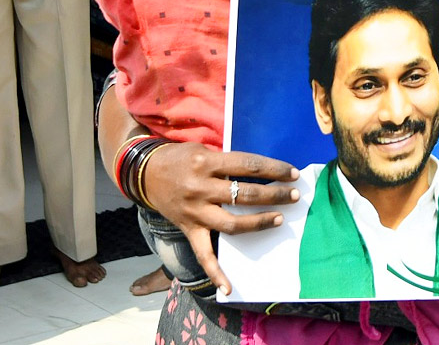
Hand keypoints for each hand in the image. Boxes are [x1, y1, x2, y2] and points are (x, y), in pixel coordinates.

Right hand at [141, 142, 298, 295]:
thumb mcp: (203, 150)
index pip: (248, 165)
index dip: (273, 170)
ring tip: (279, 219)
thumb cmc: (179, 157)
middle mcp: (201, 188)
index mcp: (206, 163)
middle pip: (244, 194)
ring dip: (258, 222)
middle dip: (273, 195)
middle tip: (294, 195)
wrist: (144, 172)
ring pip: (231, 223)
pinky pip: (203, 254)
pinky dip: (215, 273)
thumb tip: (261, 171)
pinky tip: (228, 288)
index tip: (292, 173)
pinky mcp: (188, 229)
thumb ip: (227, 161)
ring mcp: (194, 212)